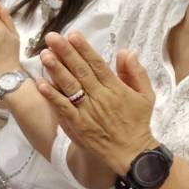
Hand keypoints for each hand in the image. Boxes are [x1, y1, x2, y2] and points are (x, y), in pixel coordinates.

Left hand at [36, 31, 157, 173]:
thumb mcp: (146, 95)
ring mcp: (87, 112)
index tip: (73, 35)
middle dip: (66, 53)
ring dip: (56, 70)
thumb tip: (126, 51)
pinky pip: (63, 109)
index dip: (84, 49)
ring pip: (70, 87)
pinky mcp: (78, 126)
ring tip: (45, 55)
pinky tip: (42, 84)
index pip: (97, 64)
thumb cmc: (138, 122)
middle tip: (52, 37)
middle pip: (81, 71)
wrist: (132, 153)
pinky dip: (52, 97)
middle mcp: (100, 98)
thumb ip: (136, 72)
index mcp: (116, 88)